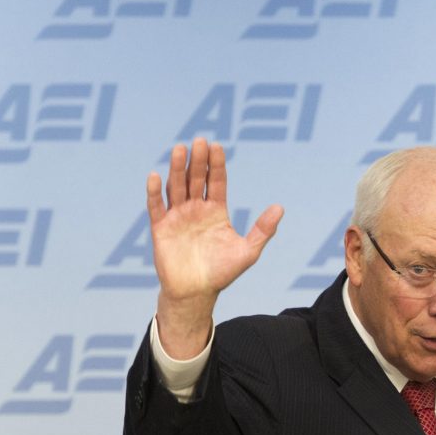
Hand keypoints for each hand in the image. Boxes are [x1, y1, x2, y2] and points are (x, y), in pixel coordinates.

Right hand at [149, 138, 283, 357]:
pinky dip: (155, 192)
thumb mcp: (248, 252)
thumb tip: (280, 208)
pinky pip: (156, 206)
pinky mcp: (161, 228)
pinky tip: (156, 175)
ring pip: (176, 187)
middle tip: (199, 141)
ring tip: (180, 149)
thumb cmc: (222, 273)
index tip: (217, 146)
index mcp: (216, 211)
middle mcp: (196, 209)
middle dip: (198, 161)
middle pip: (196, 179)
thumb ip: (263, 230)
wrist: (196, 293)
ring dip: (177, 169)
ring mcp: (177, 217)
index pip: (217, 182)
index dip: (217, 165)